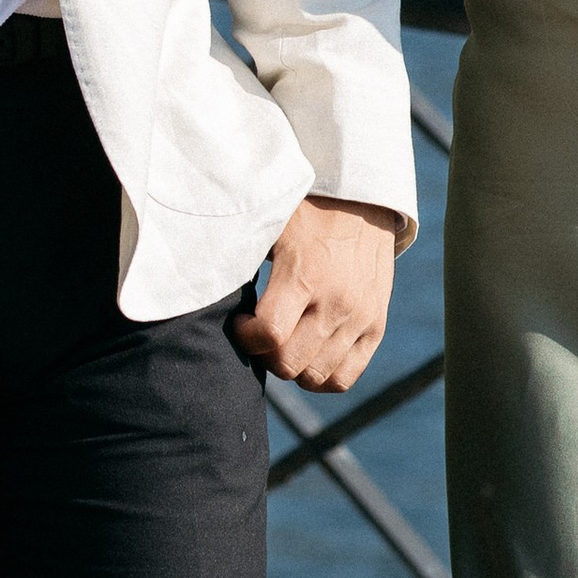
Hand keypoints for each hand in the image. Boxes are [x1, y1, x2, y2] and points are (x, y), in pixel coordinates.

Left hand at [233, 195, 400, 393]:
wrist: (363, 200)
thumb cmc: (305, 212)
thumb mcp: (271, 225)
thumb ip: (242, 257)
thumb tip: (202, 283)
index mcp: (305, 274)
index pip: (269, 334)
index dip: (245, 336)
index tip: (242, 320)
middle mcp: (337, 302)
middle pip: (290, 364)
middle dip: (265, 354)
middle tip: (260, 333)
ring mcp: (360, 318)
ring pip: (316, 378)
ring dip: (292, 367)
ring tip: (285, 341)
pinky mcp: (376, 327)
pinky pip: (345, 378)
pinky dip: (322, 377)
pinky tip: (307, 354)